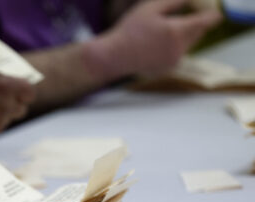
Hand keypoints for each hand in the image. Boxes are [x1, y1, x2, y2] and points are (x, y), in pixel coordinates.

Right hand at [0, 65, 35, 139]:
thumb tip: (10, 79)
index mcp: (5, 86)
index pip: (30, 92)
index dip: (25, 90)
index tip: (19, 88)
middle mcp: (6, 105)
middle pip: (23, 107)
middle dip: (16, 102)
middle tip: (5, 97)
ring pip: (11, 117)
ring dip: (5, 112)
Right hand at [89, 0, 221, 78]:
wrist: (115, 56)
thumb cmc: (130, 30)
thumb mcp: (151, 8)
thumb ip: (174, 1)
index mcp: (176, 31)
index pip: (206, 21)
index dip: (212, 14)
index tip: (214, 11)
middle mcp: (179, 48)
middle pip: (199, 32)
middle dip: (195, 23)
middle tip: (182, 15)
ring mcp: (174, 60)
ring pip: (189, 43)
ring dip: (183, 35)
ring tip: (161, 31)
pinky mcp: (169, 68)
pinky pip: (179, 53)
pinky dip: (174, 47)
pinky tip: (155, 45)